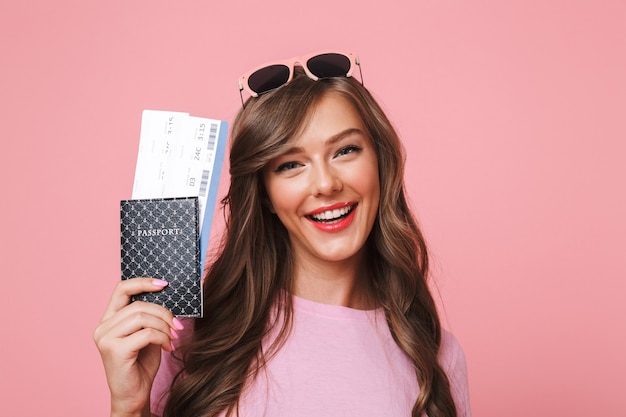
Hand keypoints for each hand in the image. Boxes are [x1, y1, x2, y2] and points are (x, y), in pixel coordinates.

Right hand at [93, 278, 183, 415]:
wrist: (134, 395)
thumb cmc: (141, 364)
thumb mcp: (146, 334)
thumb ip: (149, 317)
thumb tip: (166, 296)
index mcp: (109, 320)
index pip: (121, 289)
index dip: (143, 282)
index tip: (164, 284)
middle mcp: (103, 327)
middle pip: (138, 304)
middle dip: (163, 313)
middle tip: (178, 325)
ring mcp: (106, 338)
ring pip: (142, 317)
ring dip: (164, 326)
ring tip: (173, 337)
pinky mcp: (115, 350)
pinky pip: (145, 334)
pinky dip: (162, 338)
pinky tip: (168, 347)